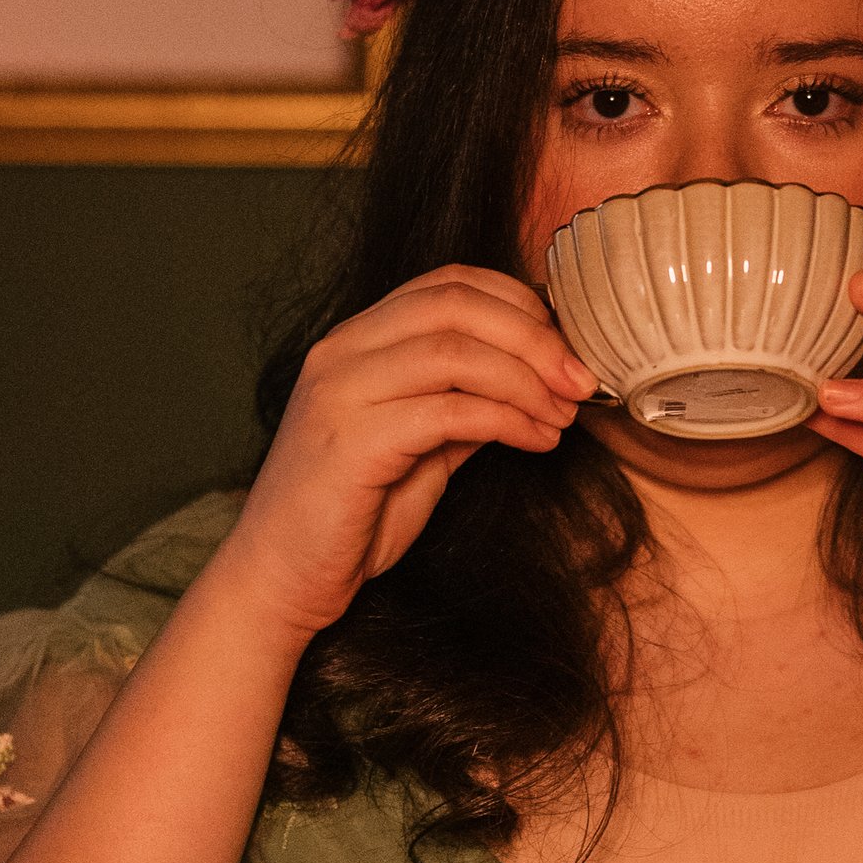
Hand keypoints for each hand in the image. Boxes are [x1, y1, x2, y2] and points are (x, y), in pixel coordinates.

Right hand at [216, 266, 593, 647]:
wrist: (281, 578)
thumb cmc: (350, 515)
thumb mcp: (422, 447)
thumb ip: (464, 404)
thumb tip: (539, 381)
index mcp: (357, 339)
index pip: (449, 284)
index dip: (519, 306)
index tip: (566, 349)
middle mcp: (342, 351)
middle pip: (456, 305)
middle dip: (535, 338)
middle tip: (581, 380)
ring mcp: (340, 392)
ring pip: (455, 351)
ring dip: (527, 380)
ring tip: (562, 416)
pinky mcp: (350, 441)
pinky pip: (447, 410)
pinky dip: (506, 419)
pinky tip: (537, 441)